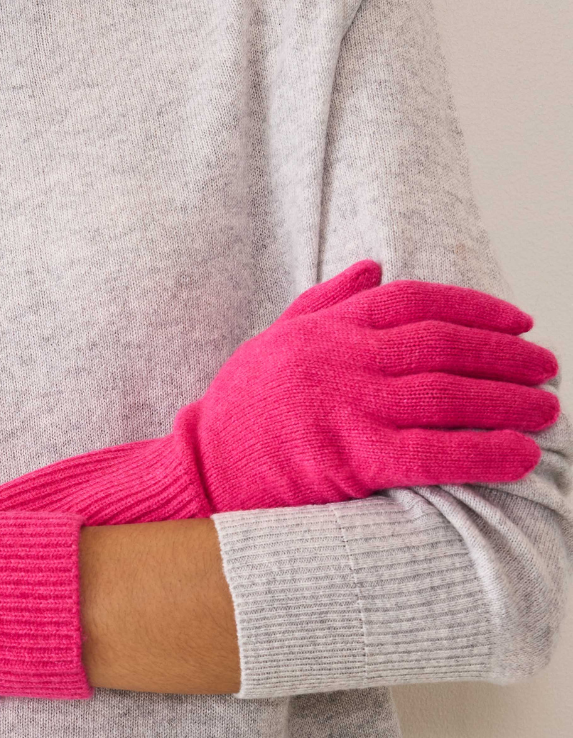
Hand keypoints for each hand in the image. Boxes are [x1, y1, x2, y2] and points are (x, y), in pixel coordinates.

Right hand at [0, 262, 558, 524]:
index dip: (475, 308)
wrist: (200, 471)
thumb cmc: (239, 412)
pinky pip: (435, 453)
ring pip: (450, 396)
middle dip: (506, 356)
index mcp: (328, 327)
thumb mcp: (273, 341)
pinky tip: (519, 456)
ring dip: (508, 402)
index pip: (416, 302)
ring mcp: (350, 408)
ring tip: (546, 411)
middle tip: (546, 368)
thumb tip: (376, 266)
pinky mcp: (353, 459)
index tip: (516, 321)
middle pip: (446, 346)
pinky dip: (484, 453)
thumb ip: (326, 301)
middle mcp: (344, 360)